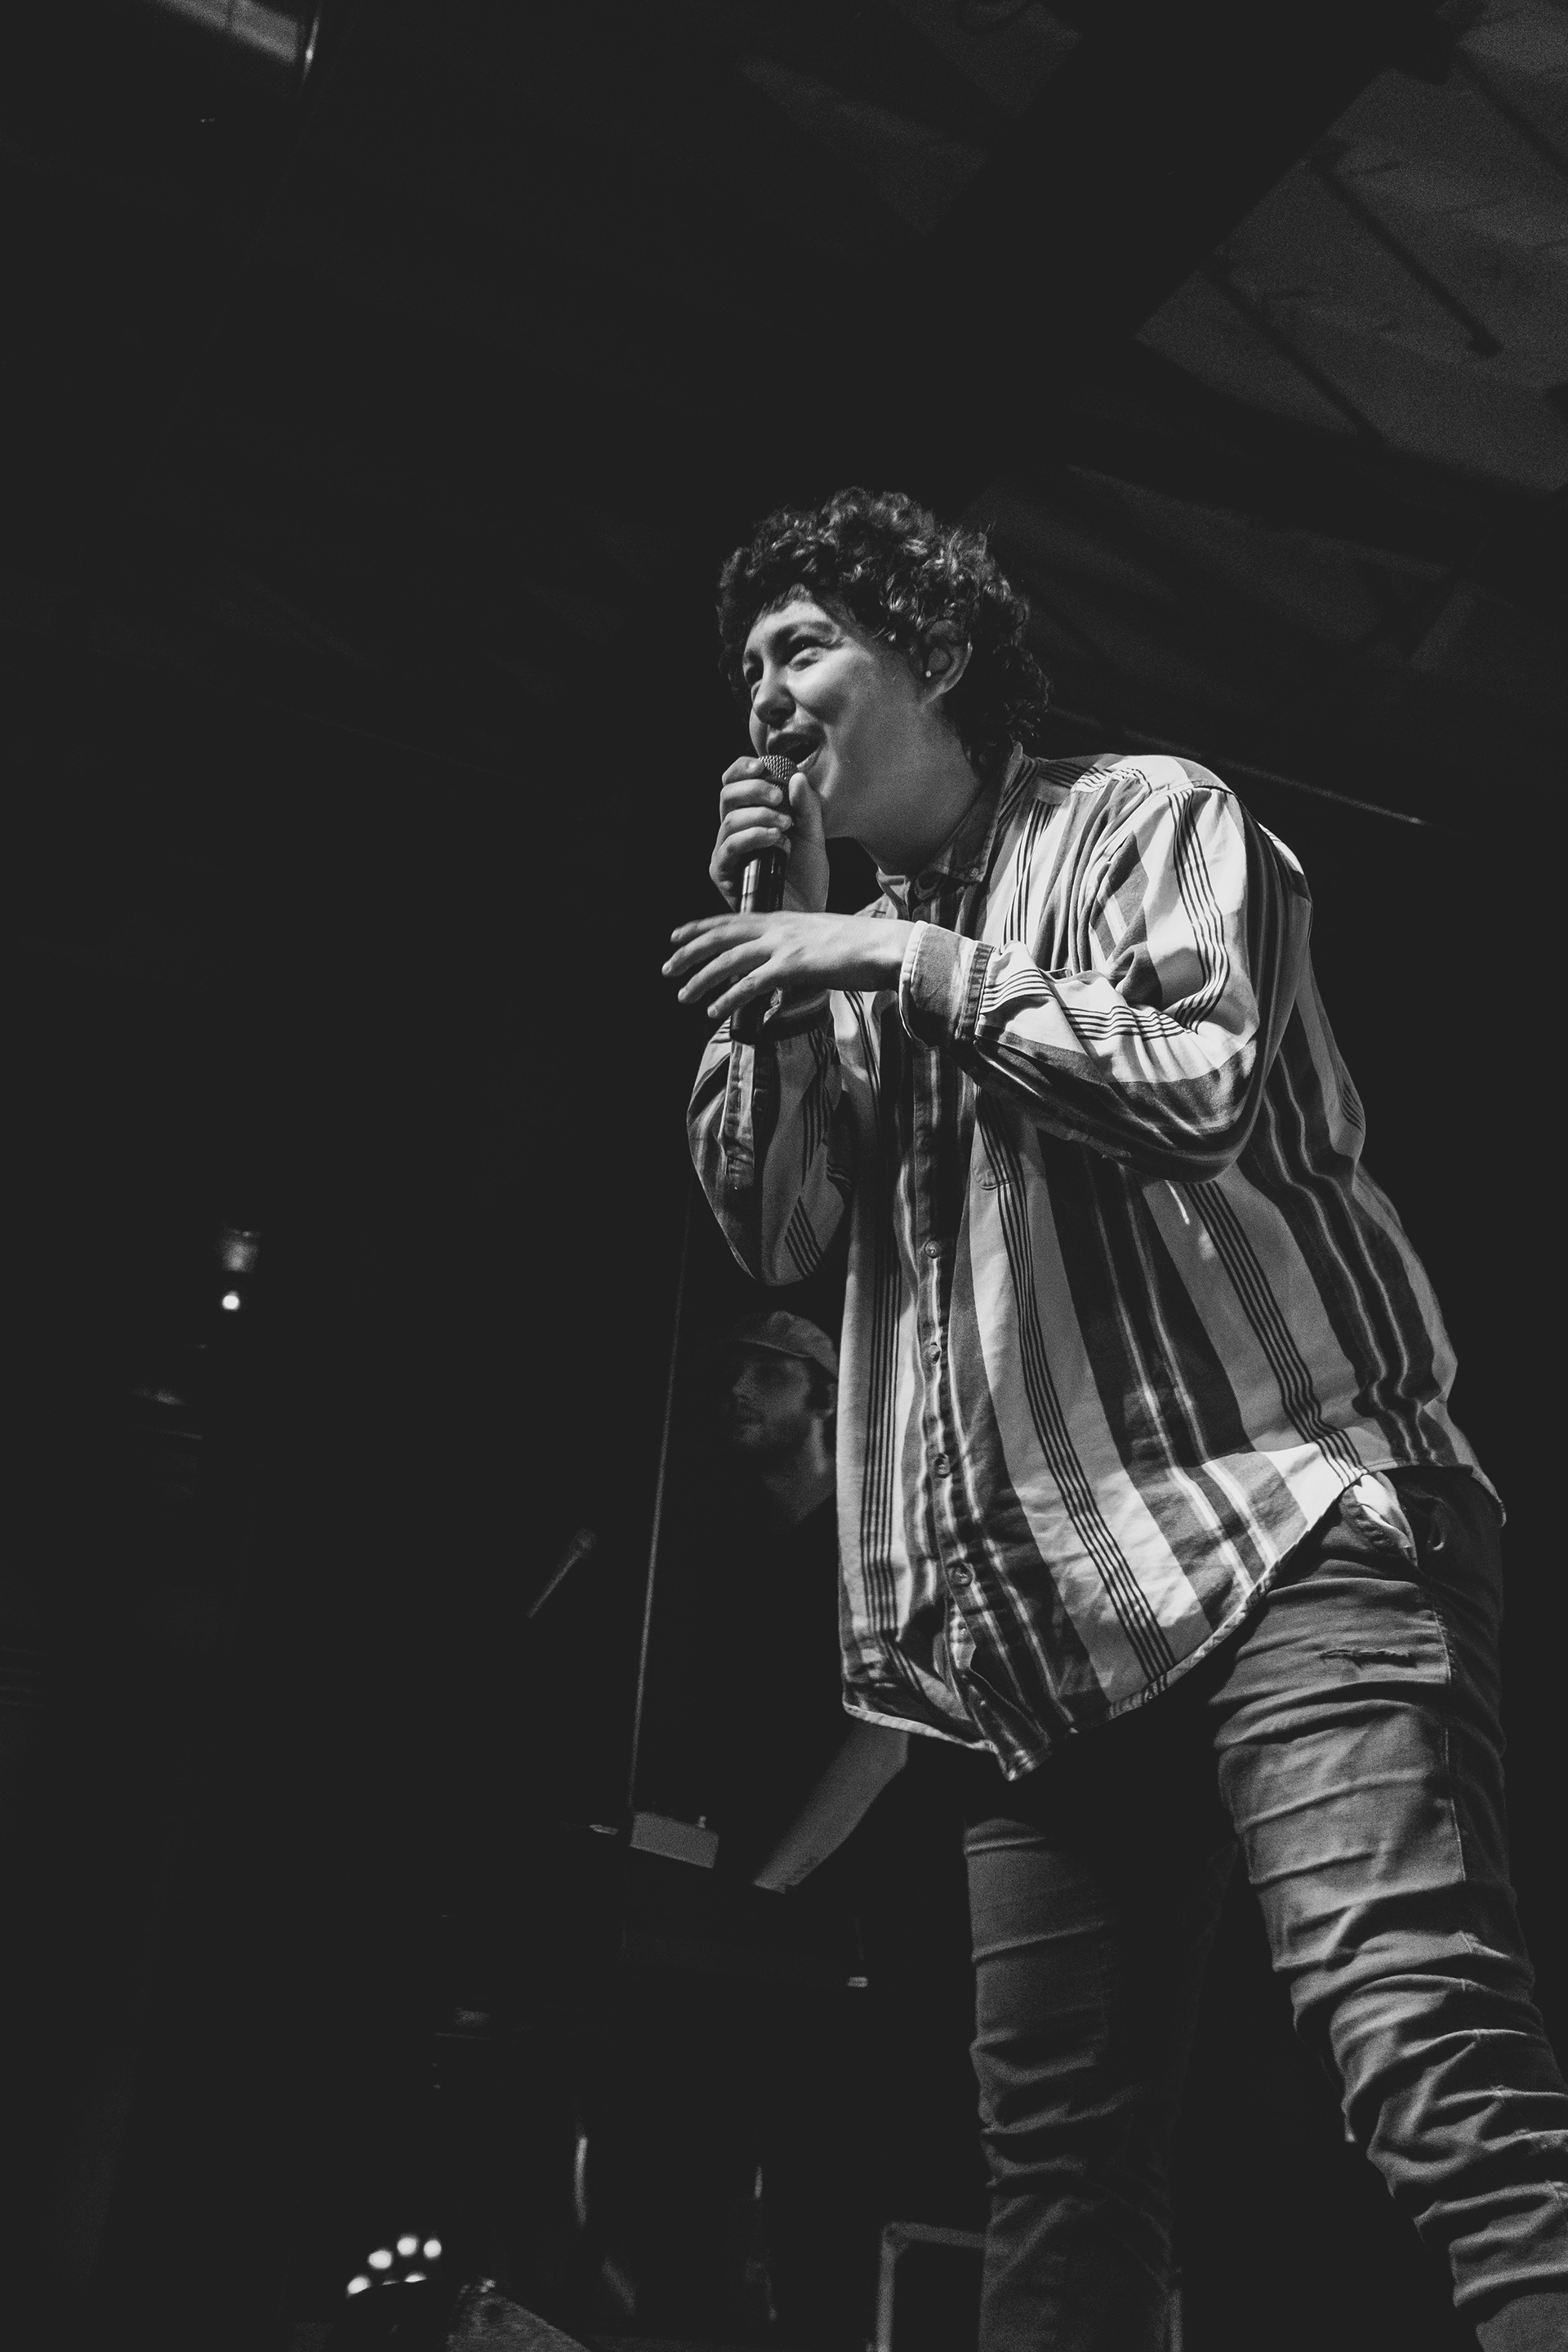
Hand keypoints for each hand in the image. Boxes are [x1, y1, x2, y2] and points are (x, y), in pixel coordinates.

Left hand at [664, 909, 914, 1021]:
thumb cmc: (861, 948)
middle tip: (667, 968)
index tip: (676, 935)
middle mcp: (778, 927)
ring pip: (729, 960)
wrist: (886, 947)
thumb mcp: (820, 943)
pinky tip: (714, 1011)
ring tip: (683, 995)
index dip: (701, 927)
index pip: (732, 919)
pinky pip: (751, 984)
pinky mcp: (793, 966)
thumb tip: (782, 974)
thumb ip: (797, 954)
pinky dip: (729, 998)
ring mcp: (784, 945)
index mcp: (784, 918)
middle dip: (690, 951)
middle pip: (722, 936)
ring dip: (702, 979)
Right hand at [709, 758, 829, 913]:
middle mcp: (733, 833)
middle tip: (779, 797)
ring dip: (760, 815)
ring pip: (730, 820)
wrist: (808, 914)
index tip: (763, 765)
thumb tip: (796, 777)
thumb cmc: (807, 878)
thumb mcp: (813, 836)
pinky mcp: (723, 874)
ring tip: (786, 825)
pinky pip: (731, 846)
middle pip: (726, 795)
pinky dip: (754, 836)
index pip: (734, 783)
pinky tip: (776, 839)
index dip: (742, 769)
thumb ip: (806, 807)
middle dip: (754, 789)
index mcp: (750, 817)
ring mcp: (726, 853)